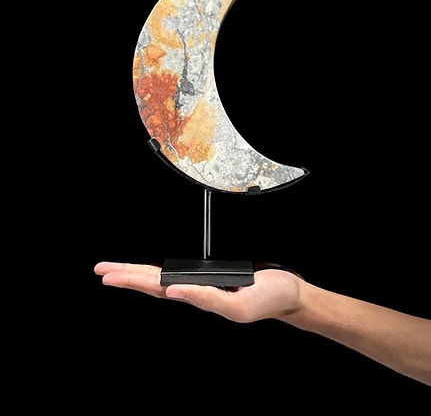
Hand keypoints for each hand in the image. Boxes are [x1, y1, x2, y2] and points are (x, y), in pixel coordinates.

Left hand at [94, 262, 303, 322]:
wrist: (288, 293)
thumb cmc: (269, 299)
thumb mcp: (238, 306)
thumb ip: (207, 300)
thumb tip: (174, 292)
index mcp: (198, 298)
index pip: (156, 288)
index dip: (131, 279)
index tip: (109, 275)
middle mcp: (195, 292)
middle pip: (152, 283)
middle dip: (125, 275)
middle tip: (101, 269)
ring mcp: (202, 285)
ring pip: (162, 279)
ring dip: (138, 273)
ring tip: (116, 270)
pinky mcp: (212, 277)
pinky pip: (179, 273)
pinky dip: (159, 272)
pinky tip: (151, 274)